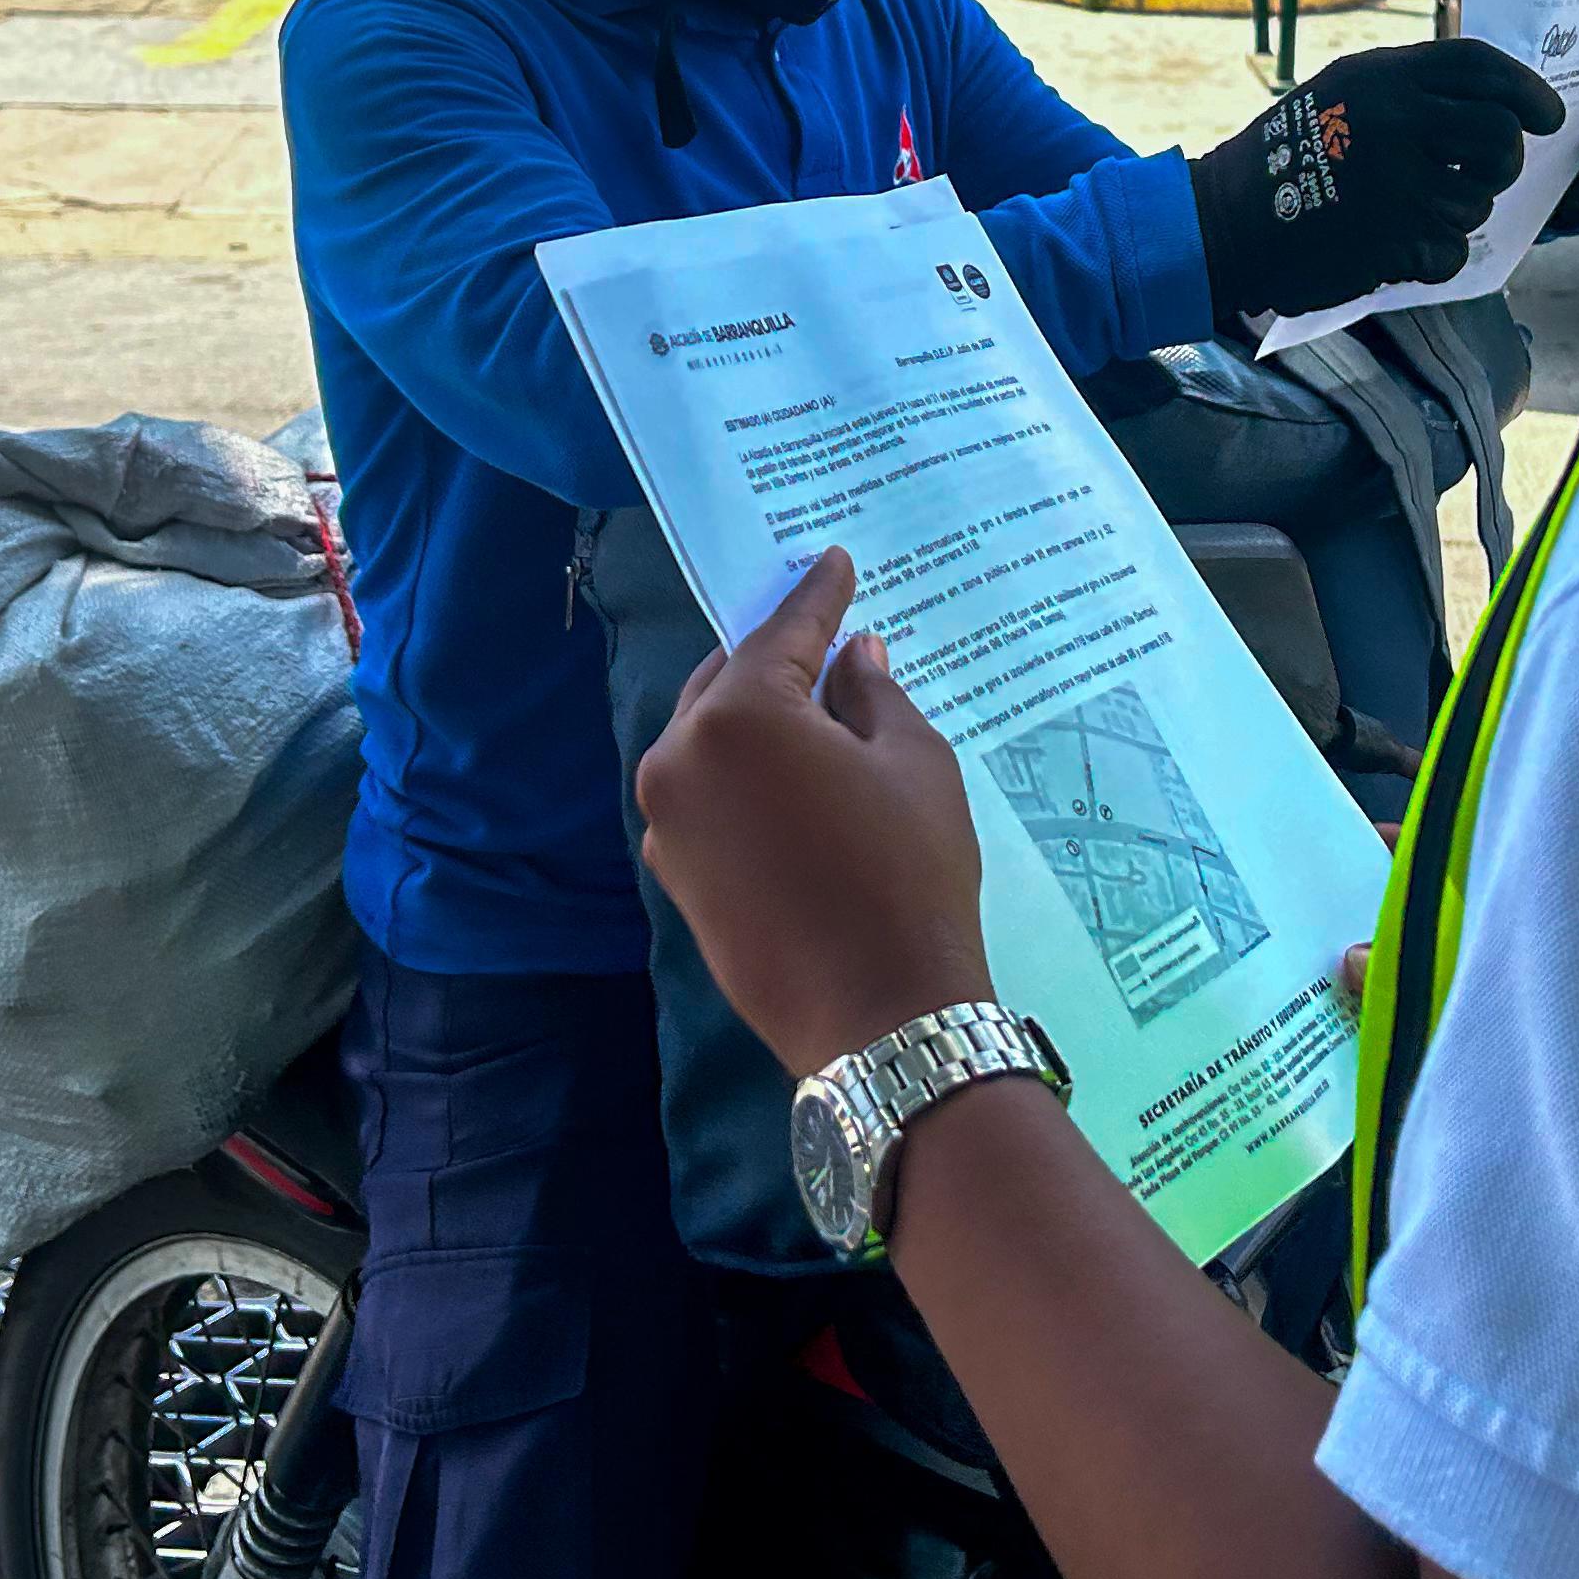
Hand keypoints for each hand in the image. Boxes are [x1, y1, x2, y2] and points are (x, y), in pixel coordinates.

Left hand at [637, 549, 994, 1076]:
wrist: (879, 1017)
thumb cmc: (907, 876)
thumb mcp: (913, 764)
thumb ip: (871, 696)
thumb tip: (851, 657)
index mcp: (735, 717)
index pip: (780, 635)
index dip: (816, 596)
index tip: (832, 561)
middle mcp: (678, 760)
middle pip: (727, 683)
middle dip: (776, 659)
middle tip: (823, 634)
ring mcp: (666, 824)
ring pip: (709, 741)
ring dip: (755, 720)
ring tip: (813, 708)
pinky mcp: (673, 877)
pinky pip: (706, 798)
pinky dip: (742, 778)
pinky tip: (790, 780)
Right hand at [1187, 37, 1564, 319]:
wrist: (1225, 220)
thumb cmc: (1285, 155)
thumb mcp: (1340, 91)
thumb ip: (1410, 87)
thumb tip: (1494, 99)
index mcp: (1382, 77)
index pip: (1478, 66)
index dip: (1525, 89)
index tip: (1547, 115)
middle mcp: (1396, 121)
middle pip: (1501, 135)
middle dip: (1503, 161)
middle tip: (1483, 174)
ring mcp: (1399, 184)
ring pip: (1479, 201)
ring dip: (1456, 214)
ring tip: (1408, 211)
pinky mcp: (1395, 240)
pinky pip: (1452, 250)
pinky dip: (1431, 255)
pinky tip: (1393, 244)